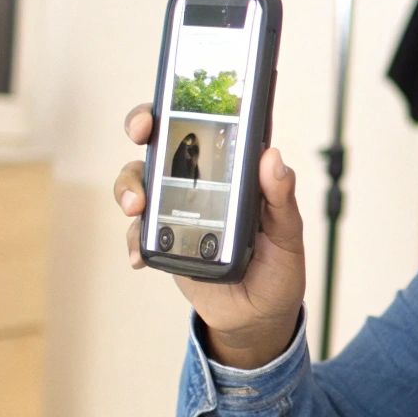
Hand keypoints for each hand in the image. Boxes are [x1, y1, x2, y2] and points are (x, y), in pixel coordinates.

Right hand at [115, 103, 306, 368]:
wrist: (258, 319)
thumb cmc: (278, 269)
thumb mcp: (288, 235)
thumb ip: (281, 199)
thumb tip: (273, 159)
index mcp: (234, 172)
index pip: (209, 124)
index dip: (186, 102)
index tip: (176, 97)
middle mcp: (201, 183)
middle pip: (162, 141)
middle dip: (142, 128)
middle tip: (142, 135)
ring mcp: (177, 211)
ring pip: (140, 183)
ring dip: (130, 187)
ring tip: (136, 209)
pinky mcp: (163, 243)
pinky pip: (138, 233)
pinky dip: (133, 241)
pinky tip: (139, 256)